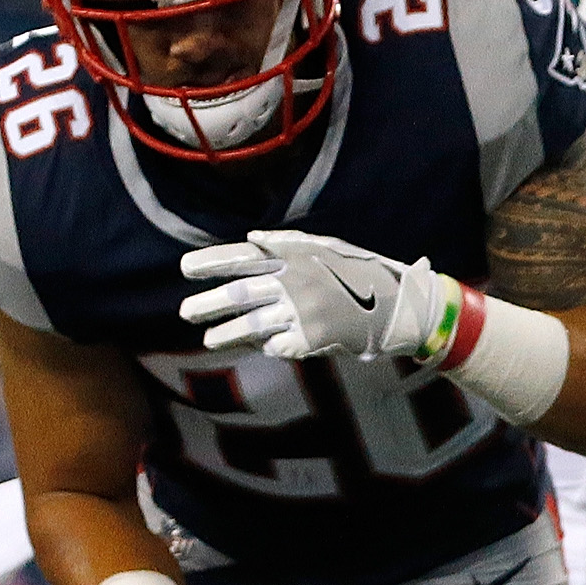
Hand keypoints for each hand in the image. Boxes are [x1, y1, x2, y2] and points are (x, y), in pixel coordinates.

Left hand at [179, 229, 451, 361]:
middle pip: (241, 292)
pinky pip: (279, 345)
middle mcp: (295, 281)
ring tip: (209, 340)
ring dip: (227, 332)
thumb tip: (252, 238)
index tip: (185, 270)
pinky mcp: (312, 339)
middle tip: (184, 312)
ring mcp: (303, 311)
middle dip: (209, 303)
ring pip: (253, 323)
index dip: (211, 263)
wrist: (400, 307)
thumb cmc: (363, 273)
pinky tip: (261, 346)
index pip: (243, 257)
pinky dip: (268, 346)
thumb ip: (288, 242)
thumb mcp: (327, 247)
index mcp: (296, 256)